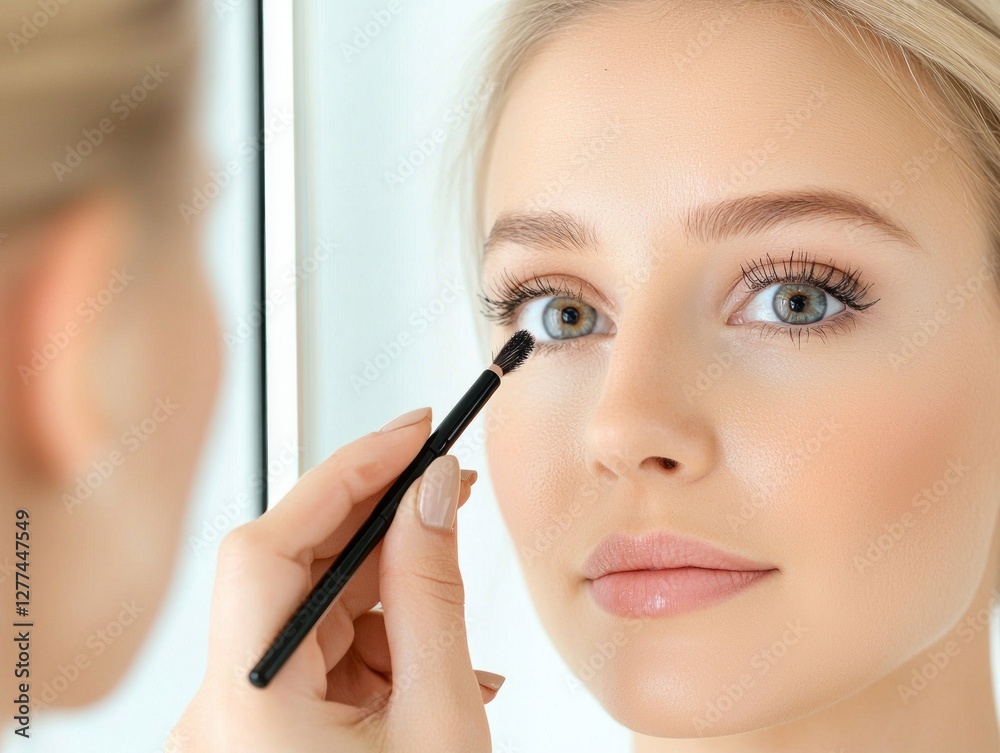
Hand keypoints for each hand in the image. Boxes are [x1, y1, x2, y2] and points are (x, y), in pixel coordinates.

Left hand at [171, 407, 500, 751]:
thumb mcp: (438, 720)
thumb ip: (432, 596)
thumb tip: (431, 494)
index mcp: (247, 704)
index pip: (268, 546)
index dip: (342, 474)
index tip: (407, 438)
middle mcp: (224, 707)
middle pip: (290, 568)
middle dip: (377, 523)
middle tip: (443, 482)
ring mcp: (241, 716)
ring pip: (314, 607)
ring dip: (389, 592)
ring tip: (451, 603)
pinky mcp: (267, 726)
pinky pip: (321, 649)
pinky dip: (380, 639)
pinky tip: (430, 656)